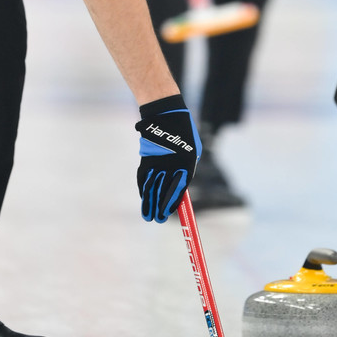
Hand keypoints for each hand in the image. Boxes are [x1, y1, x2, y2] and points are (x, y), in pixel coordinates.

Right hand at [135, 94, 200, 221]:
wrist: (166, 116)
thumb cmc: (184, 135)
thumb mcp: (193, 153)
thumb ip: (187, 170)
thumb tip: (181, 188)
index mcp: (185, 164)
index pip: (177, 189)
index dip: (171, 203)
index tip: (167, 214)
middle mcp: (170, 166)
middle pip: (162, 191)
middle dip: (159, 208)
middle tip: (158, 220)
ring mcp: (157, 162)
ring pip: (151, 187)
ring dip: (149, 203)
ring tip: (148, 217)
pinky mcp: (147, 159)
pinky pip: (143, 178)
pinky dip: (143, 190)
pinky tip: (144, 200)